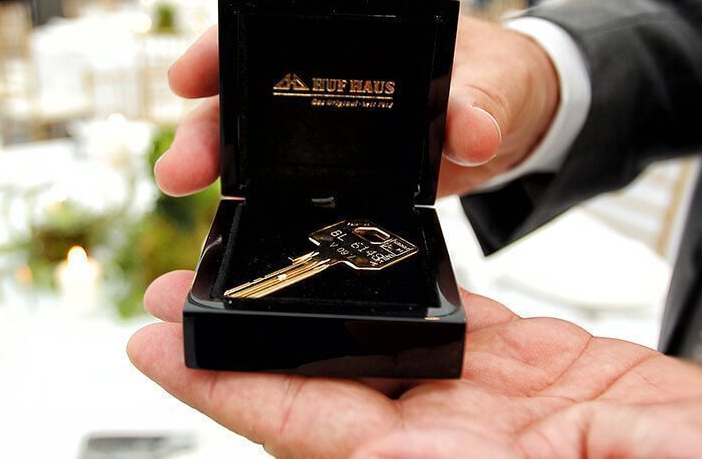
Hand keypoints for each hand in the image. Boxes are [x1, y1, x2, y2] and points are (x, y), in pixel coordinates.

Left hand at [128, 271, 701, 458]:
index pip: (309, 432)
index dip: (225, 390)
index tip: (152, 349)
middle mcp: (460, 452)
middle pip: (324, 387)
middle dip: (243, 342)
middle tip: (166, 292)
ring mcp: (502, 411)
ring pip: (380, 347)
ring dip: (313, 307)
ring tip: (251, 263)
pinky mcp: (550, 369)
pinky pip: (459, 321)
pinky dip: (406, 289)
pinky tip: (370, 262)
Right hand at [155, 16, 559, 197]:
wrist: (517, 121)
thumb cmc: (498, 77)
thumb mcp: (496, 83)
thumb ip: (482, 104)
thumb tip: (472, 133)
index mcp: (350, 38)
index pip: (270, 35)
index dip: (219, 51)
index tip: (187, 78)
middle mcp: (324, 83)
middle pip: (247, 99)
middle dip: (206, 128)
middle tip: (178, 167)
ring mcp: (327, 136)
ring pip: (257, 150)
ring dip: (219, 171)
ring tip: (184, 191)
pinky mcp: (342, 180)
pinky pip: (292, 193)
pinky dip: (263, 208)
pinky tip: (241, 227)